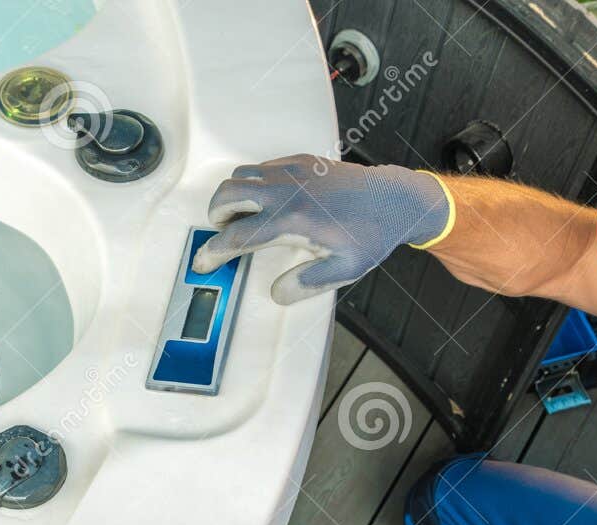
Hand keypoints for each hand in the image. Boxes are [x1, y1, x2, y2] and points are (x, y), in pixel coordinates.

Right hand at [192, 154, 452, 304]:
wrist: (393, 199)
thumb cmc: (372, 234)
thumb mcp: (343, 270)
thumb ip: (306, 284)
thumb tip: (277, 293)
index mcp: (292, 221)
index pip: (238, 237)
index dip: (213, 252)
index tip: (203, 262)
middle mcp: (287, 192)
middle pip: (228, 195)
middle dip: (216, 215)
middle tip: (222, 233)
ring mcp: (292, 171)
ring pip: (241, 175)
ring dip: (232, 196)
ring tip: (242, 216)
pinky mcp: (300, 160)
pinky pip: (262, 166)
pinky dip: (253, 182)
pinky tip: (267, 200)